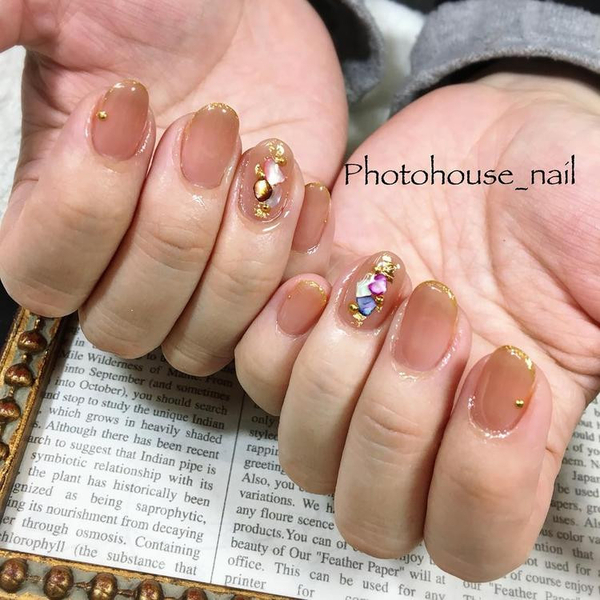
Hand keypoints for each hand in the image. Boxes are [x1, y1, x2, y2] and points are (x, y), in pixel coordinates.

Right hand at [0, 0, 345, 372]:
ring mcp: (203, 275)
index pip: (43, 279)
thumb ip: (1, 34)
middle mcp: (126, 260)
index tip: (129, 109)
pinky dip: (296, 259)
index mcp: (60, 212)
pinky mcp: (266, 271)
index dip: (88, 212)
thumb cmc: (157, 5)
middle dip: (175, 229)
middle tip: (209, 129)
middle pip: (127, 324)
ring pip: (202, 341)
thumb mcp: (59, 3)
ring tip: (266, 158)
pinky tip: (302, 187)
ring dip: (242, 252)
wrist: (251, 14)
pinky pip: (273, 319)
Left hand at [234, 63, 599, 579]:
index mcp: (508, 429)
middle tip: (436, 311)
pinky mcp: (304, 317)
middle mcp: (423, 417)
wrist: (499, 137)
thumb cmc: (570, 190)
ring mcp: (353, 372)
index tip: (507, 368)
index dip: (481, 481)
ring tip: (379, 276)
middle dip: (395, 417)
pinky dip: (278, 316)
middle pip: (368, 508)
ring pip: (300, 444)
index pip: (470, 538)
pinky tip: (326, 254)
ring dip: (333, 366)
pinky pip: (254, 360)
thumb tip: (573, 400)